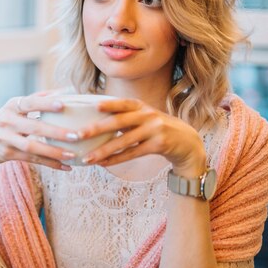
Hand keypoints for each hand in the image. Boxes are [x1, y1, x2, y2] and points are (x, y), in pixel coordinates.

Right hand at [0, 92, 79, 170]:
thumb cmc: (5, 121)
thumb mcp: (14, 107)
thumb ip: (35, 99)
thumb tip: (61, 91)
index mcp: (11, 106)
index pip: (30, 103)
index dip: (45, 103)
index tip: (62, 104)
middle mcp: (7, 121)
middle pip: (33, 127)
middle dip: (55, 132)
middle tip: (75, 135)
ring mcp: (6, 139)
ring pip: (32, 147)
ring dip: (53, 151)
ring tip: (71, 154)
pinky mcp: (7, 154)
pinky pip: (32, 160)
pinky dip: (49, 163)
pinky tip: (65, 166)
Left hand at [80, 98, 205, 175]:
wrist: (188, 143)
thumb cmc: (158, 129)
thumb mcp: (145, 118)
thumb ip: (126, 117)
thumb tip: (97, 120)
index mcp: (142, 107)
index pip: (123, 103)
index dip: (109, 104)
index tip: (93, 105)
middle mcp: (148, 116)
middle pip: (119, 122)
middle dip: (96, 129)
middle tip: (78, 134)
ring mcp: (154, 130)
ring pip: (123, 141)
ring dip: (103, 150)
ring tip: (87, 157)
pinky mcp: (159, 145)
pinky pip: (133, 153)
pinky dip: (116, 159)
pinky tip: (103, 163)